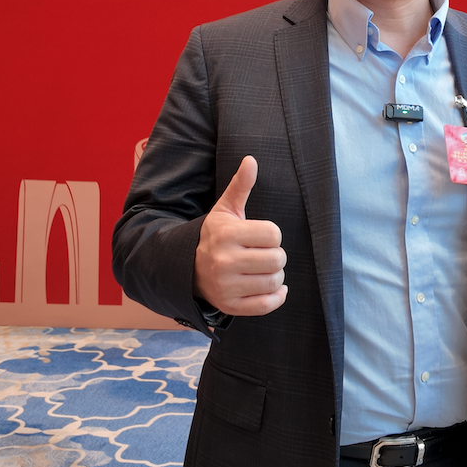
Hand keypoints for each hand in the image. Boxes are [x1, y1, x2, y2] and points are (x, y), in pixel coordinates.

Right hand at [193, 156, 287, 315]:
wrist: (189, 268)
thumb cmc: (216, 236)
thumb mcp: (225, 210)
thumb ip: (240, 185)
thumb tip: (251, 160)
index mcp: (226, 235)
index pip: (274, 234)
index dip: (272, 235)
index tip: (261, 237)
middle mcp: (224, 261)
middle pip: (277, 259)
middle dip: (276, 256)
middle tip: (263, 254)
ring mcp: (226, 286)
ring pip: (275, 281)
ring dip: (276, 275)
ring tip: (263, 269)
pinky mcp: (231, 306)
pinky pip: (268, 304)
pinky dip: (277, 296)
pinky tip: (272, 287)